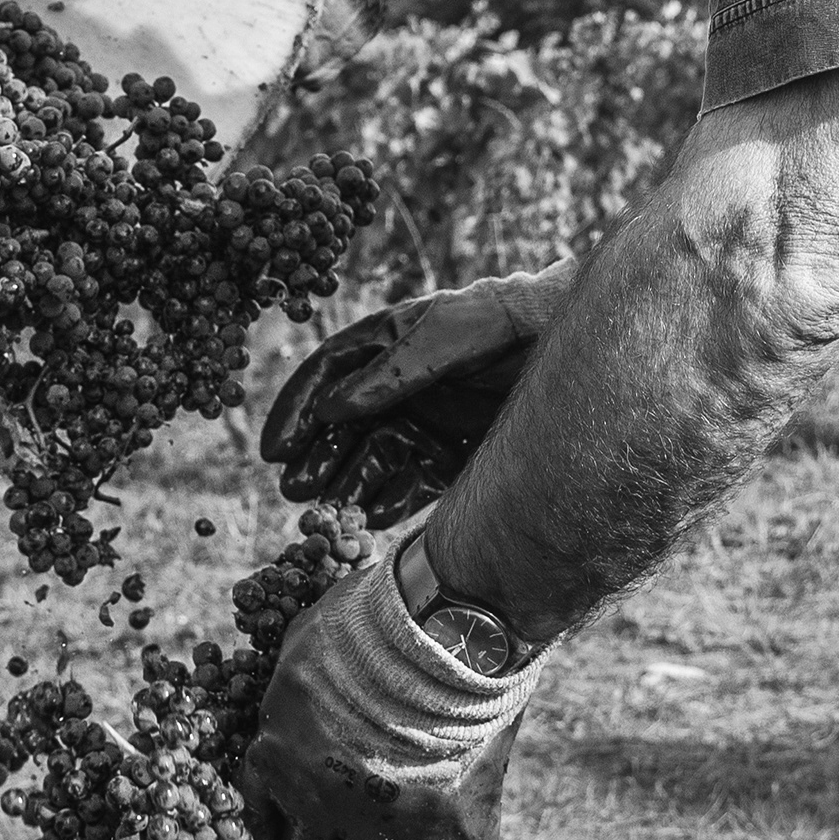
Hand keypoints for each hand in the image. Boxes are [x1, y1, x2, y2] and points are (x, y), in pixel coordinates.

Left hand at [233, 540, 535, 839]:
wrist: (441, 622)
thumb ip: (304, 683)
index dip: (284, 839)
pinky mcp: (445, 828)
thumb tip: (309, 682)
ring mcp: (382, 821)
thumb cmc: (372, 615)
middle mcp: (319, 801)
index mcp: (276, 755)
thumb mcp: (307, 641)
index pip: (266, 821)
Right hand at [262, 271, 562, 519]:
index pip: (325, 376)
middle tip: (295, 491)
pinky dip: (389, 500)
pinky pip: (409, 483)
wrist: (562, 347)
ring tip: (328, 510)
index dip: (295, 411)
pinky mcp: (447, 456)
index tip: (276, 448)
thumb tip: (332, 409)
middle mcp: (394, 388)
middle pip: (341, 427)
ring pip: (370, 460)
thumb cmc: (503, 324)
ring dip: (346, 484)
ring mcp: (421, 423)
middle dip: (316, 458)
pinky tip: (372, 515)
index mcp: (384, 345)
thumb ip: (393, 372)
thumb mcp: (447, 336)